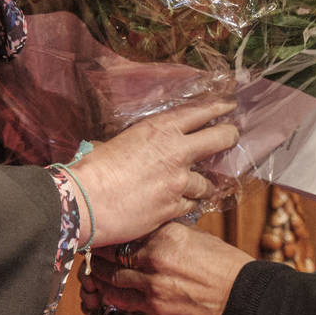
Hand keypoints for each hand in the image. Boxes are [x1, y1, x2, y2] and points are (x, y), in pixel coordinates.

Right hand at [68, 100, 239, 245]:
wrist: (84, 201)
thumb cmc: (93, 168)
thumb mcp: (122, 141)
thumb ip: (145, 141)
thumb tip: (149, 146)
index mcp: (160, 128)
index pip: (201, 112)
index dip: (219, 108)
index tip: (229, 107)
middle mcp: (176, 151)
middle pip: (221, 138)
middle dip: (229, 137)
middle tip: (231, 138)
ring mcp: (179, 181)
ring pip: (208, 182)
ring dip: (202, 184)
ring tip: (196, 185)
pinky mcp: (174, 207)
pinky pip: (192, 205)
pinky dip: (187, 204)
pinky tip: (180, 203)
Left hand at [86, 221, 252, 314]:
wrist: (243, 297)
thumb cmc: (227, 266)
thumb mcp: (199, 240)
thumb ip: (172, 237)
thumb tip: (153, 239)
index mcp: (169, 233)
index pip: (131, 228)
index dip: (115, 230)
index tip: (106, 230)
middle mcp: (156, 254)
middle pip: (115, 250)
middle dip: (100, 251)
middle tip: (89, 249)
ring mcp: (153, 281)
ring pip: (112, 275)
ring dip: (99, 274)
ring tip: (91, 272)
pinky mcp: (155, 305)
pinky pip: (122, 299)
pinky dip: (110, 294)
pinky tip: (104, 292)